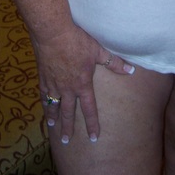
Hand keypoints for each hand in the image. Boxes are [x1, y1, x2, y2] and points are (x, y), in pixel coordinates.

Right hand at [33, 24, 134, 144]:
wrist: (53, 34)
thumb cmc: (78, 41)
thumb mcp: (98, 51)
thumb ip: (114, 63)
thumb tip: (131, 70)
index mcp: (82, 84)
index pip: (89, 109)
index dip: (92, 124)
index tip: (93, 137)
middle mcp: (67, 89)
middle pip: (68, 112)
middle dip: (68, 127)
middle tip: (66, 140)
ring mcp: (54, 84)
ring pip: (53, 106)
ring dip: (54, 117)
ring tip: (53, 126)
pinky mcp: (43, 78)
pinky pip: (44, 95)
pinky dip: (44, 103)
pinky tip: (45, 106)